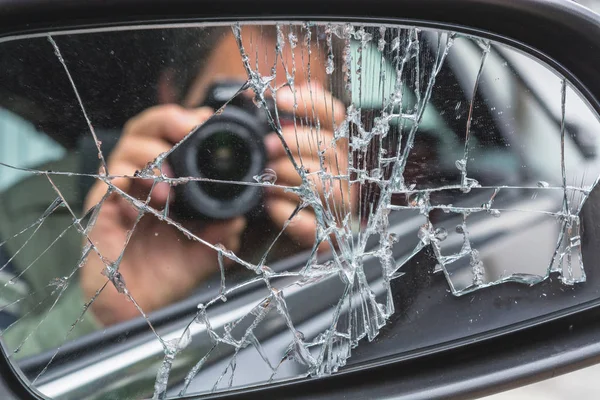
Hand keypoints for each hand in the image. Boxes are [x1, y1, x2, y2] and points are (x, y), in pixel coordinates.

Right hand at [81, 105, 245, 325]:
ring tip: (166, 183)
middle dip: (166, 121)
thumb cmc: (166, 275)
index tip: (206, 120)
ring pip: (124, 151)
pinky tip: (144, 206)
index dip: (185, 121)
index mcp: (166, 182)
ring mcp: (120, 194)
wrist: (138, 309)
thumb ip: (221, 232)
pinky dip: (128, 188)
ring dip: (149, 158)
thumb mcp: (203, 251)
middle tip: (187, 130)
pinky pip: (109, 186)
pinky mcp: (102, 212)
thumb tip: (239, 217)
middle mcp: (141, 181)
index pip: (170, 137)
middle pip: (144, 130)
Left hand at [263, 83, 352, 249]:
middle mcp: (342, 171)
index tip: (280, 98)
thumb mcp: (277, 149)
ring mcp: (338, 203)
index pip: (333, 114)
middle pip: (330, 147)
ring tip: (267, 179)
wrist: (277, 228)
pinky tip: (271, 205)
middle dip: (295, 143)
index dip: (310, 102)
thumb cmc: (278, 181)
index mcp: (332, 145)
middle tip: (267, 146)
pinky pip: (317, 226)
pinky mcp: (326, 234)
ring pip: (328, 185)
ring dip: (293, 177)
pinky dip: (291, 214)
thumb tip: (282, 93)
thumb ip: (284, 122)